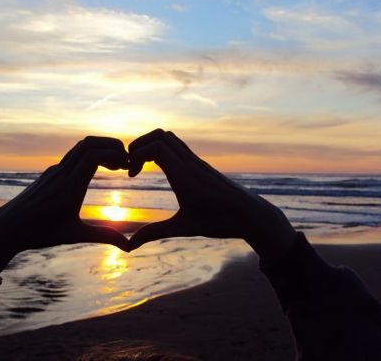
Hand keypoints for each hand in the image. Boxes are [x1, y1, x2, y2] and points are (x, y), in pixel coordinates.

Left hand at [0, 137, 129, 279]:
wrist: (6, 228)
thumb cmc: (39, 233)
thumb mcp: (75, 235)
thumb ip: (104, 236)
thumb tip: (129, 247)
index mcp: (69, 186)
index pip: (94, 155)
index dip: (115, 155)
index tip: (128, 166)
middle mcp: (61, 173)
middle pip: (89, 143)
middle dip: (112, 146)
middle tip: (126, 161)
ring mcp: (55, 170)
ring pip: (80, 146)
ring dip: (101, 148)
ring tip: (116, 164)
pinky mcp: (51, 172)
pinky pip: (74, 154)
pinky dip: (90, 154)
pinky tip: (98, 169)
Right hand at [128, 129, 296, 262]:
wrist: (251, 214)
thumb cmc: (220, 221)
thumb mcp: (183, 228)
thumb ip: (154, 233)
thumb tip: (129, 246)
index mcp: (184, 174)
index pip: (156, 146)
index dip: (136, 154)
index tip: (130, 174)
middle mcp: (190, 163)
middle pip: (160, 135)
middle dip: (140, 145)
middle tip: (131, 166)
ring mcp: (196, 161)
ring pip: (170, 138)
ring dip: (151, 145)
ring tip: (142, 166)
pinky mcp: (201, 165)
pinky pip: (178, 146)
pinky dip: (162, 150)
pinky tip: (160, 171)